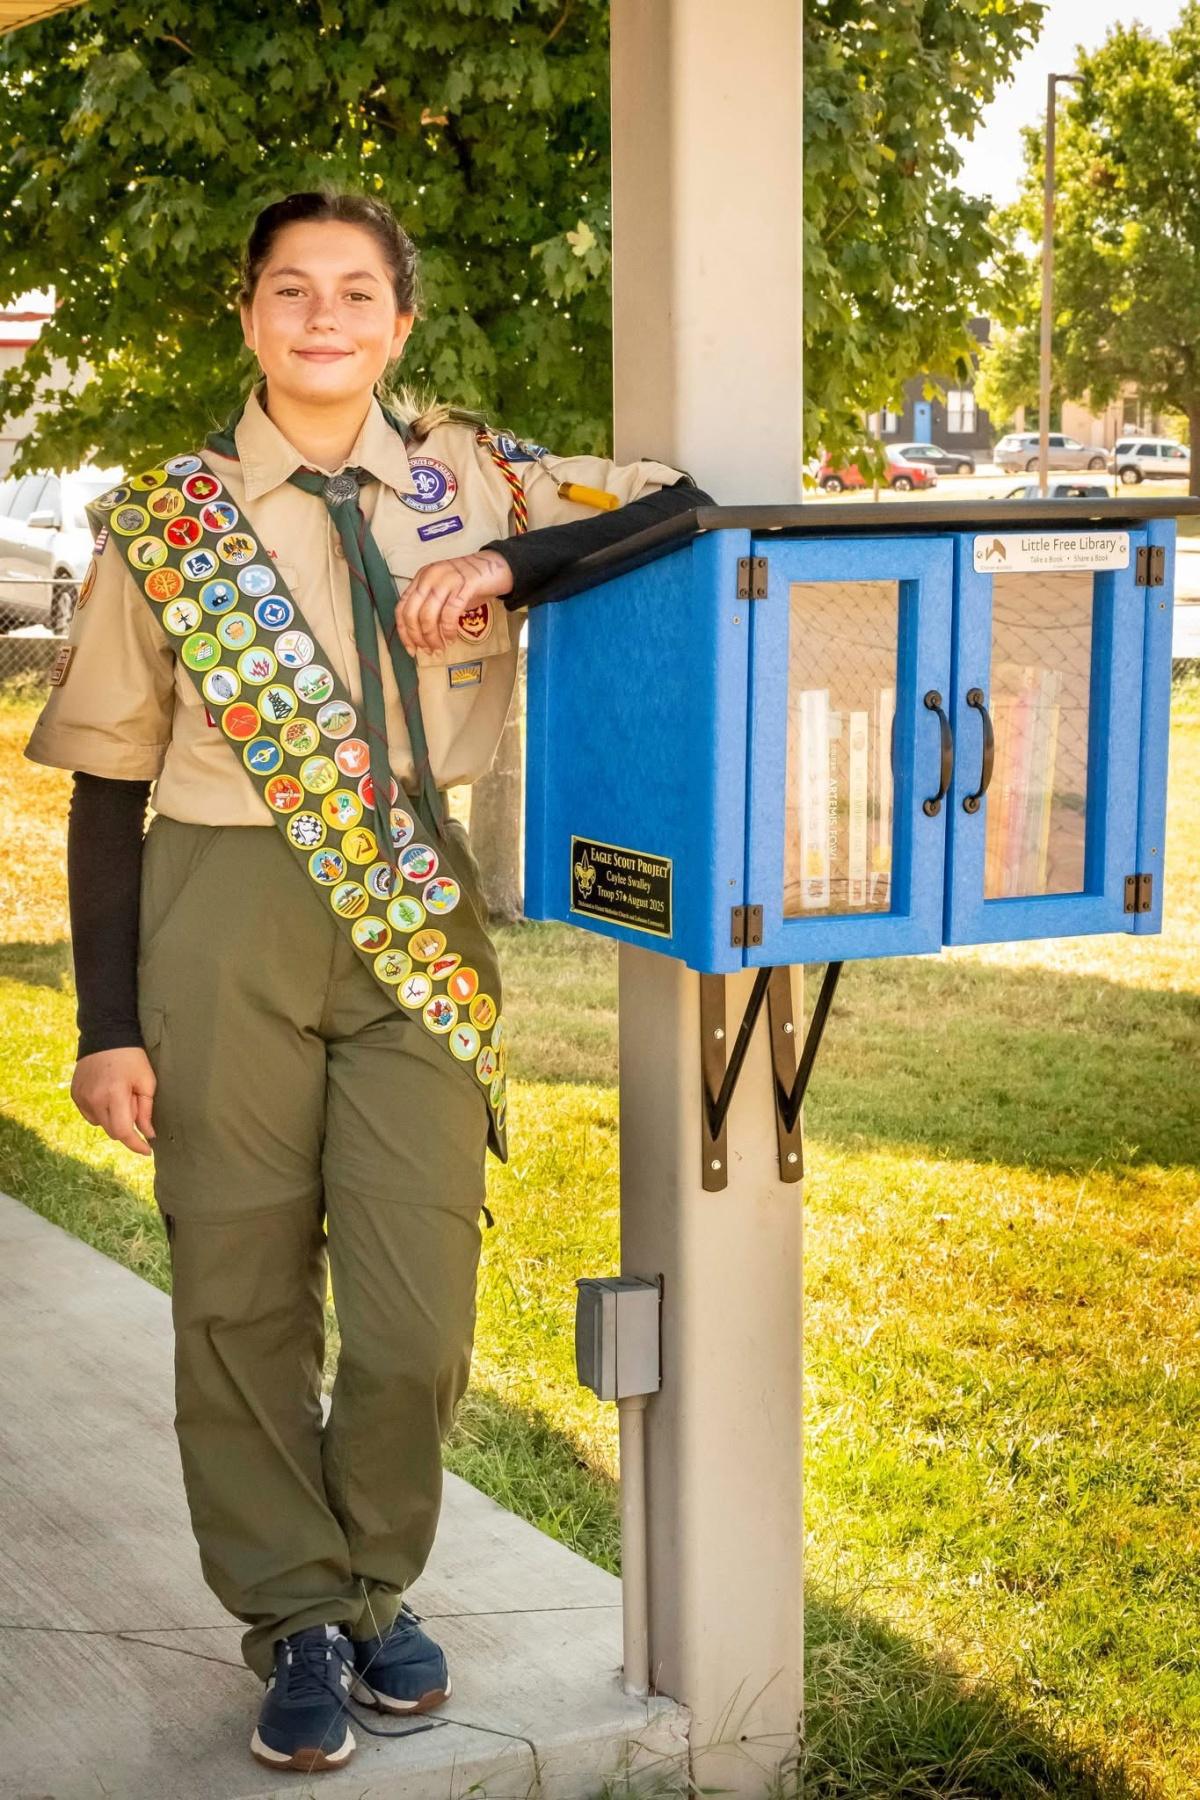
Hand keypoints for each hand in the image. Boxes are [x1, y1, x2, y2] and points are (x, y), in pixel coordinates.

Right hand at [72, 1047, 156, 1155]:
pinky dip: (101, 1111)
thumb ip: (146, 1111)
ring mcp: (81, 1098)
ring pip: (101, 1123)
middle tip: (134, 1103)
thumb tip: (148, 1134)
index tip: (147, 1150)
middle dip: (127, 1126)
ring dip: (113, 1118)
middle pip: (112, 1131)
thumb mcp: (146, 1082)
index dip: (136, 1144)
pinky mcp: (75, 1095)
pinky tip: (108, 1094)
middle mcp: (94, 1099)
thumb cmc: (131, 1058)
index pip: (123, 1132)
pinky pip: (90, 1114)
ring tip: (120, 1094)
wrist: (106, 1036)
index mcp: (114, 1095)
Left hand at [395, 550, 513, 655]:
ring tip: (440, 648)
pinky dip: (448, 630)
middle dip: (418, 638)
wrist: (496, 566)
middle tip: (428, 651)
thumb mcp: (444, 592)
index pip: (401, 608)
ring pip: (428, 615)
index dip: (404, 632)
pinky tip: (452, 639)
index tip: (411, 650)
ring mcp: (446, 580)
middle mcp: (429, 577)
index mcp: (421, 578)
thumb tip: (422, 637)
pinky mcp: (464, 585)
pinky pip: (449, 613)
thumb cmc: (470, 583)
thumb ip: (431, 608)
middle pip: (411, 613)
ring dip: (432, 638)